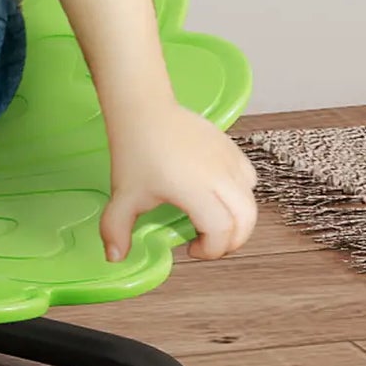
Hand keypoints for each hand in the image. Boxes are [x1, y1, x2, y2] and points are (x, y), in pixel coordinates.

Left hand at [98, 102, 258, 263]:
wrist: (143, 109)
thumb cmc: (134, 151)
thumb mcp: (123, 194)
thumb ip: (116, 229)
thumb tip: (115, 257)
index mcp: (196, 191)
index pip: (221, 232)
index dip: (211, 251)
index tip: (191, 250)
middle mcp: (219, 176)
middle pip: (245, 220)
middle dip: (231, 241)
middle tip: (209, 243)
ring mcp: (229, 160)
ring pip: (250, 200)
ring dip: (238, 219)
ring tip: (214, 221)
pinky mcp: (231, 148)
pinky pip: (248, 178)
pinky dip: (241, 194)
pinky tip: (217, 194)